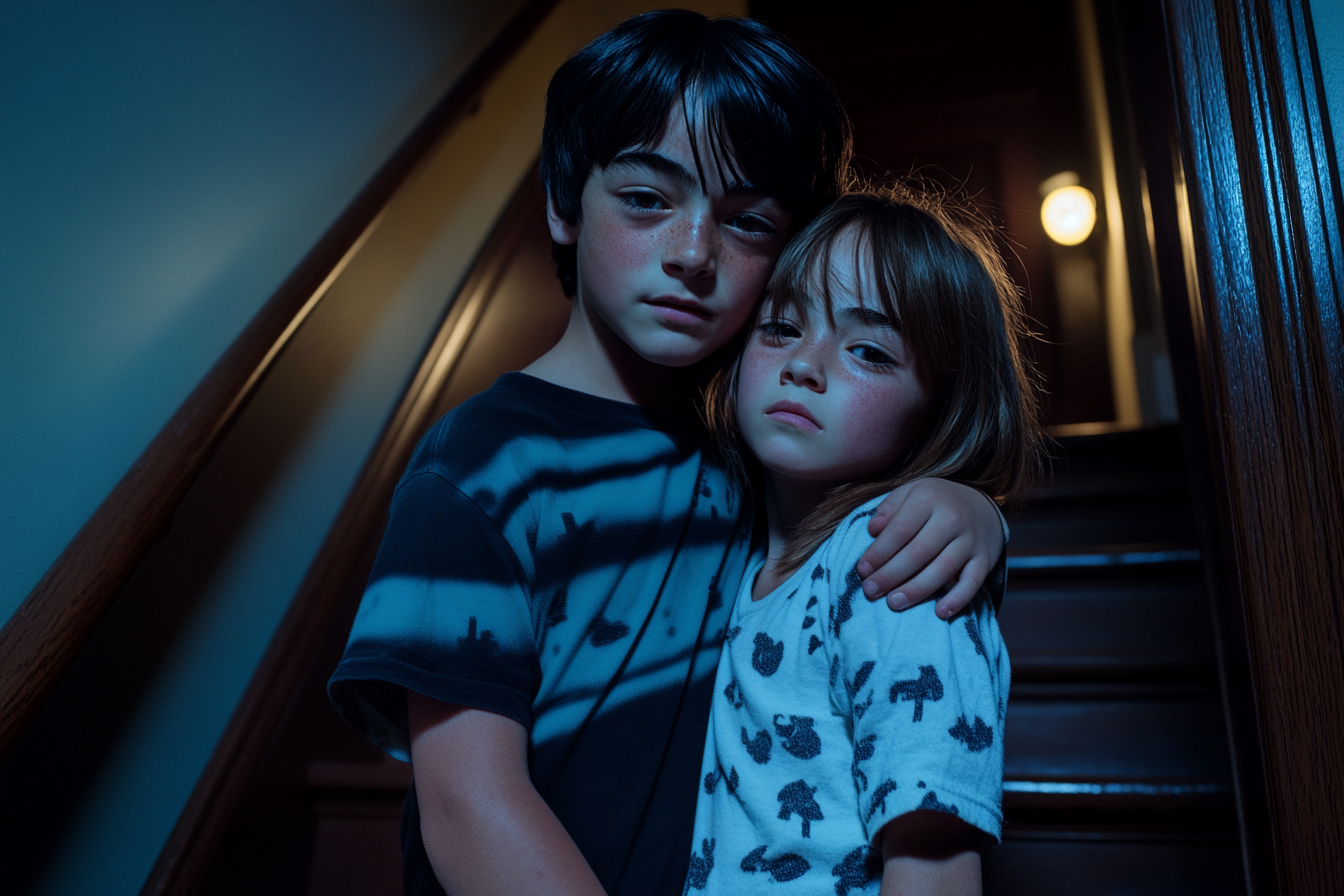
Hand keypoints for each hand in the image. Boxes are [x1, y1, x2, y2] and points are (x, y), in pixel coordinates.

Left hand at [856, 479, 1003, 618]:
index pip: (899, 530)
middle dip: (891, 575)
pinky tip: (940, 612)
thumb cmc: (936, 502)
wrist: (981, 504)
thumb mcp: (910, 492)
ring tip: (894, 603)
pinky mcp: (986, 559)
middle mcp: (952, 518)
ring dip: (916, 590)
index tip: (862, 571)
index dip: (878, 553)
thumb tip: (873, 531)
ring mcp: (971, 540)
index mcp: (928, 499)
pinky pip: (972, 582)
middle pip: (918, 552)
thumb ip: (889, 508)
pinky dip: (958, 599)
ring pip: (942, 569)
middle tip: (870, 591)